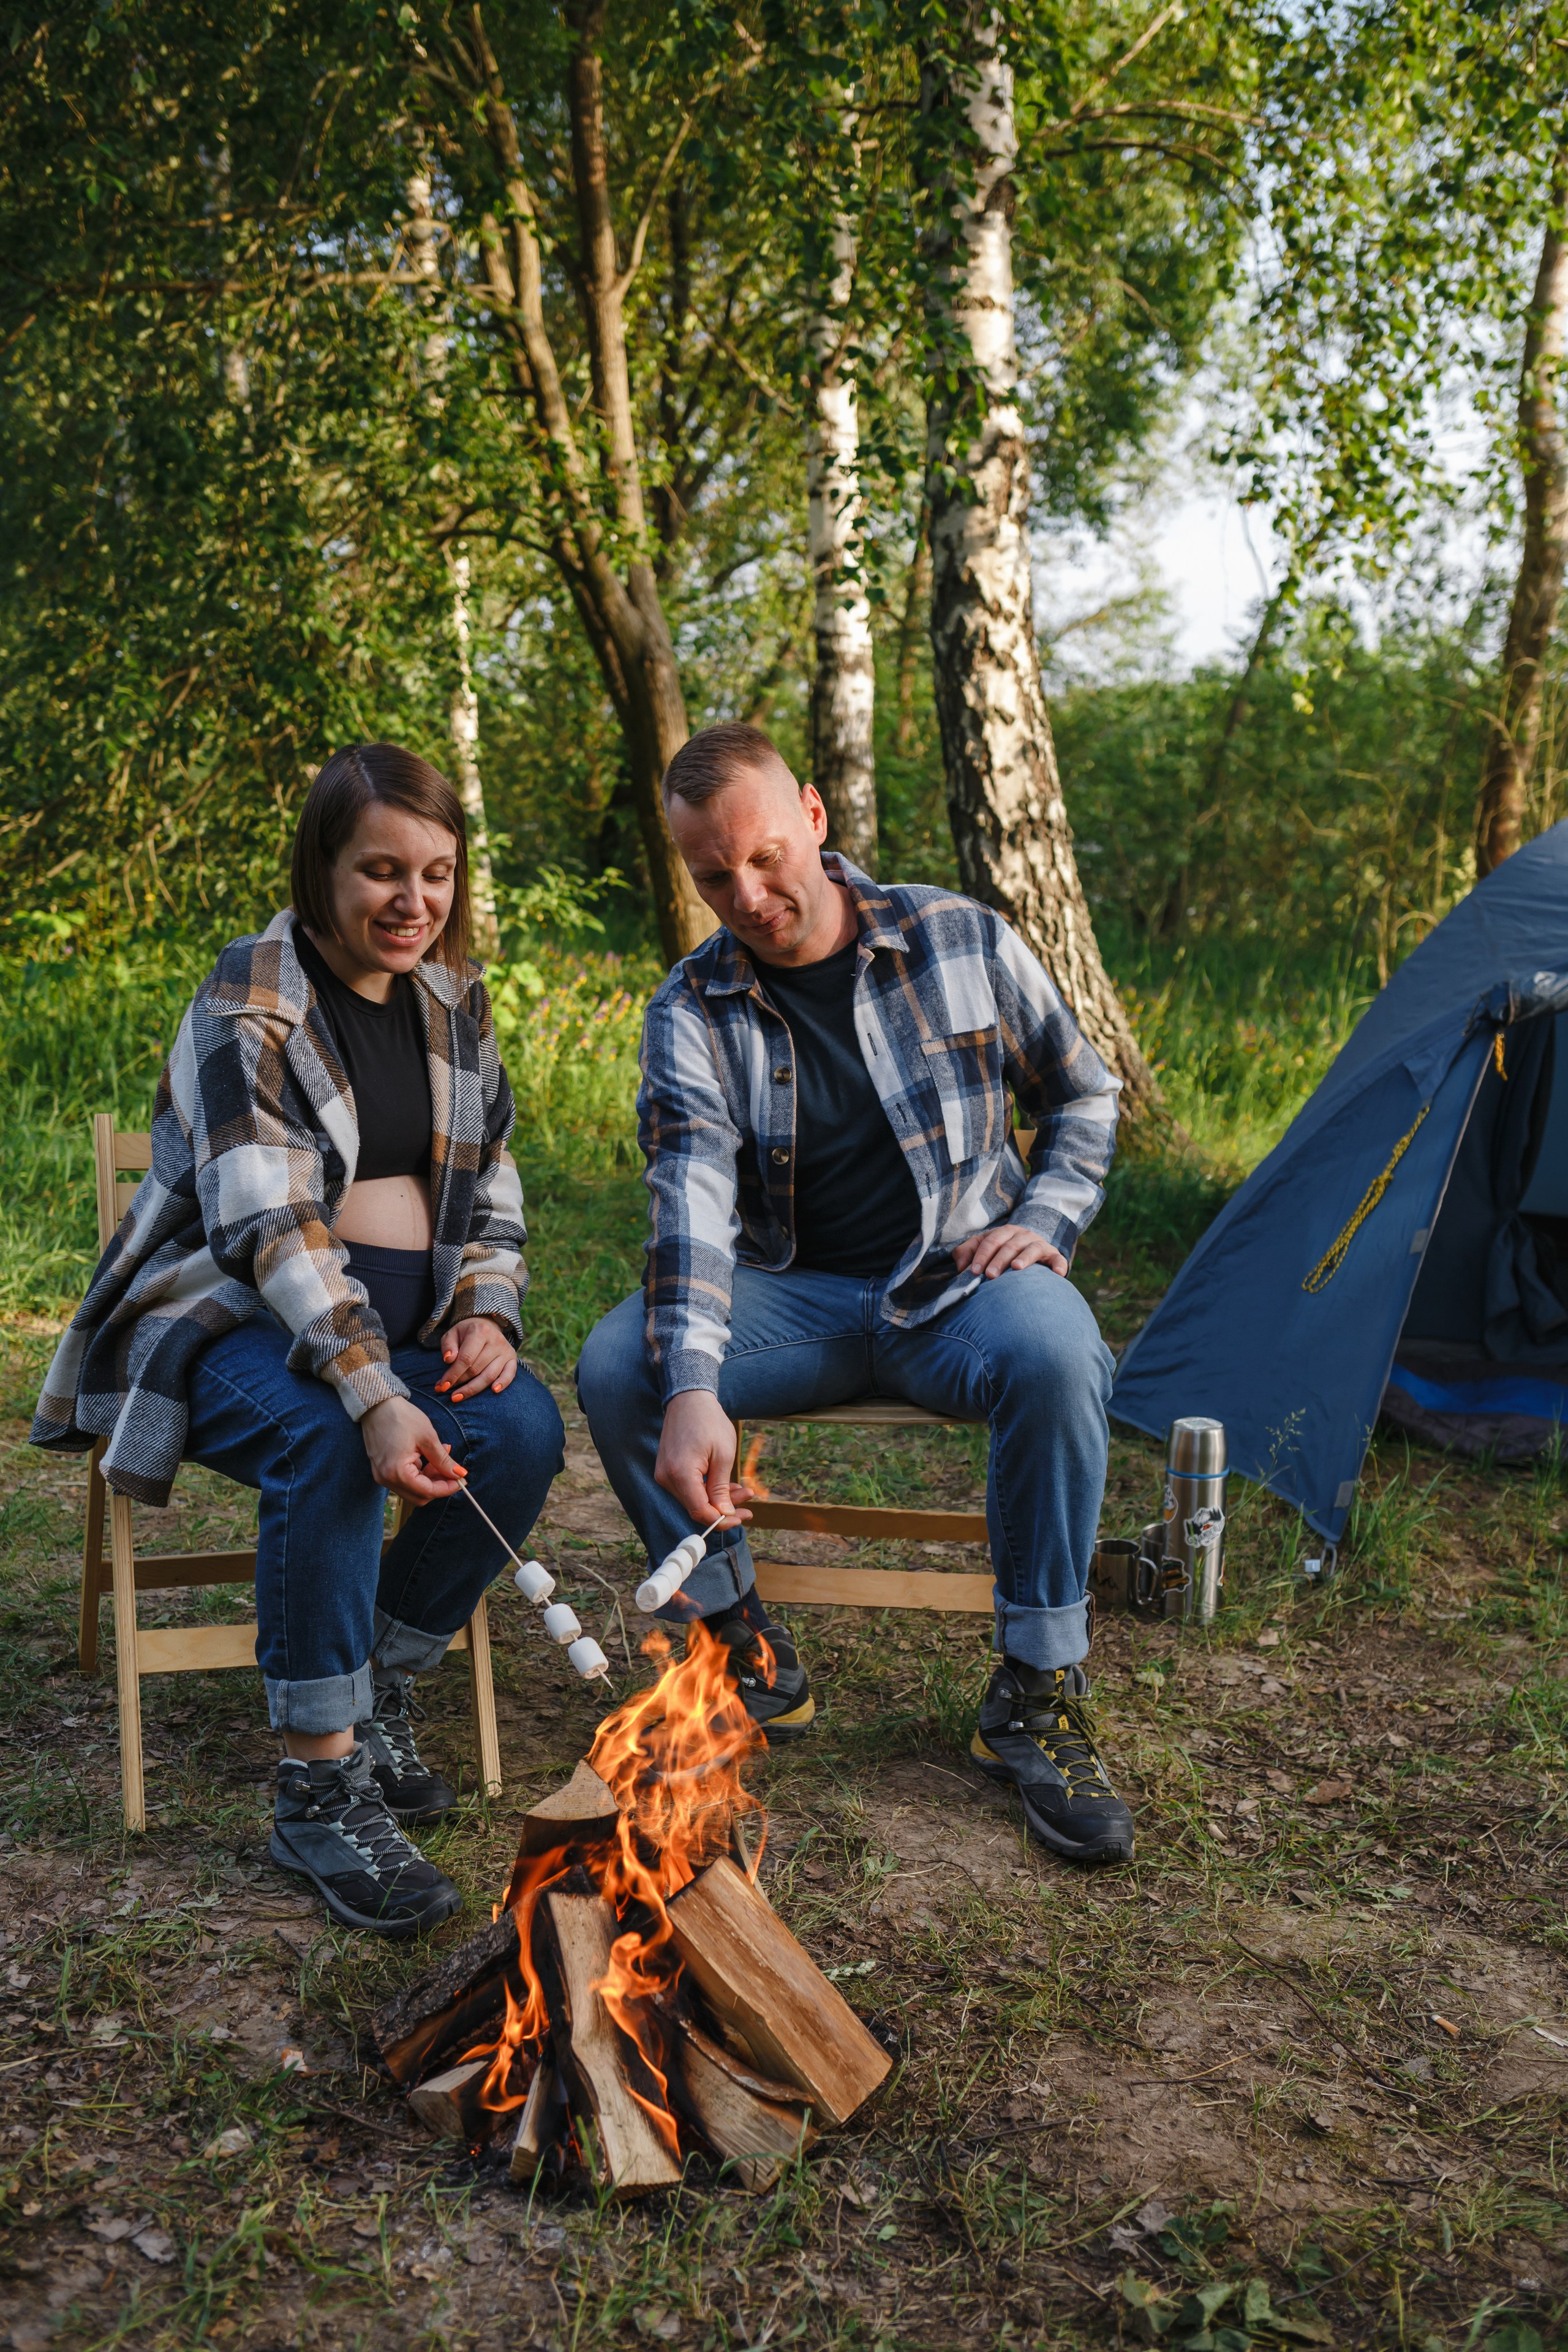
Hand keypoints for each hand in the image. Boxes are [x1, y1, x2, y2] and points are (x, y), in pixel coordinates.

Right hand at [362, 1396, 467, 1502]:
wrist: (377, 1403)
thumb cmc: (401, 1417)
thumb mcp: (428, 1438)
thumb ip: (443, 1460)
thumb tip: (459, 1474)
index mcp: (396, 1472)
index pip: (427, 1492)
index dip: (447, 1488)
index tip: (461, 1479)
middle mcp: (386, 1479)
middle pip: (419, 1496)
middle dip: (439, 1485)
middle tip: (452, 1469)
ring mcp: (382, 1475)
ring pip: (412, 1489)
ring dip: (430, 1478)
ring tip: (442, 1455)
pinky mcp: (381, 1469)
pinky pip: (404, 1479)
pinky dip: (419, 1473)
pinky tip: (428, 1456)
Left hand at [436, 1316, 518, 1402]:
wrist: (486, 1326)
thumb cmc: (466, 1333)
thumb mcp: (452, 1334)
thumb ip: (448, 1346)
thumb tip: (448, 1359)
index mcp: (480, 1332)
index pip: (466, 1358)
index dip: (453, 1374)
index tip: (442, 1385)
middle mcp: (496, 1340)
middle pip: (476, 1368)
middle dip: (459, 1382)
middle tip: (445, 1389)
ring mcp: (506, 1350)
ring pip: (490, 1375)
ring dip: (473, 1389)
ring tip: (458, 1396)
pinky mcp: (512, 1359)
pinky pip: (509, 1375)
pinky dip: (503, 1383)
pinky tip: (494, 1391)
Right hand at [654, 1391, 753, 1530]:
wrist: (688, 1398)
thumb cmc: (708, 1421)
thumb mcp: (723, 1455)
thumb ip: (721, 1488)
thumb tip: (724, 1514)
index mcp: (680, 1474)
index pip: (700, 1511)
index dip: (722, 1520)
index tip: (742, 1516)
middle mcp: (666, 1478)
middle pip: (697, 1507)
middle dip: (724, 1507)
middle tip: (748, 1501)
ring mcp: (664, 1474)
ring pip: (694, 1498)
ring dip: (718, 1497)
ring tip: (742, 1489)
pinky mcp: (667, 1469)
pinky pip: (688, 1487)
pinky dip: (707, 1488)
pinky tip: (725, 1483)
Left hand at [953, 1223, 1068, 1279]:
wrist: (1031, 1249)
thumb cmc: (1002, 1252)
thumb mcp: (984, 1248)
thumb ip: (967, 1253)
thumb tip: (960, 1266)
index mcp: (1004, 1232)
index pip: (990, 1241)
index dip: (981, 1255)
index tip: (973, 1271)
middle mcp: (1022, 1235)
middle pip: (1009, 1245)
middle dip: (998, 1260)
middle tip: (990, 1275)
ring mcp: (1039, 1244)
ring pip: (1031, 1249)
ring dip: (1024, 1258)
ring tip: (1016, 1268)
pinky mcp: (1053, 1254)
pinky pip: (1057, 1258)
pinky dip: (1058, 1265)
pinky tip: (1058, 1274)